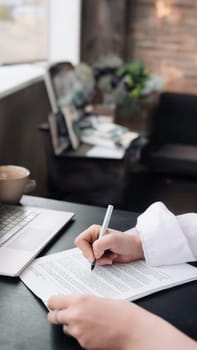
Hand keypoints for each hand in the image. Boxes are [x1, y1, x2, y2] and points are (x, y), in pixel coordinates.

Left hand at [47, 294, 195, 349]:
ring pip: (65, 328)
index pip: (54, 301)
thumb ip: (83, 301)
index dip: (54, 303)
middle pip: (53, 317)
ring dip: (72, 326)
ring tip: (88, 322)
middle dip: (58, 315)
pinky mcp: (83, 344)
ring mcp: (78, 332)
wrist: (133, 330)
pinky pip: (77, 338)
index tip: (55, 304)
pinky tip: (95, 331)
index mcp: (79, 300)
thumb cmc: (122, 311)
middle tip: (65, 314)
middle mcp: (75, 315)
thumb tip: (73, 303)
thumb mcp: (99, 298)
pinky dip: (82, 335)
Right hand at [75, 225, 143, 265]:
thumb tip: (94, 253)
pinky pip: (96, 262)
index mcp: (93, 231)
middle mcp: (93, 239)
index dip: (85, 249)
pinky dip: (103, 262)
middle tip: (104, 255)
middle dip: (95, 256)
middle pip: (84, 251)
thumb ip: (99, 245)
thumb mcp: (112, 240)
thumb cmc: (126, 241)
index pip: (80, 241)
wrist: (134, 249)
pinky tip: (111, 258)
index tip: (94, 255)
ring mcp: (96, 248)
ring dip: (101, 260)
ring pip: (90, 258)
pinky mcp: (100, 255)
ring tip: (110, 255)